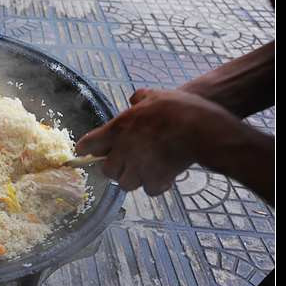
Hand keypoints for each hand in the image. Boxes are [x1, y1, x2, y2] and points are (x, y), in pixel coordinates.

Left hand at [76, 88, 239, 194]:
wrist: (201, 129)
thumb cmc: (177, 109)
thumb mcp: (155, 95)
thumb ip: (140, 99)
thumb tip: (134, 99)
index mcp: (117, 129)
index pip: (88, 144)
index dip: (86, 148)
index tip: (84, 151)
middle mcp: (123, 151)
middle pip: (106, 171)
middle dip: (113, 167)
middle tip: (122, 162)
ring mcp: (139, 168)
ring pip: (125, 184)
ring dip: (132, 178)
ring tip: (142, 171)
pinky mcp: (156, 180)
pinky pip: (149, 190)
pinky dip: (154, 185)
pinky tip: (162, 177)